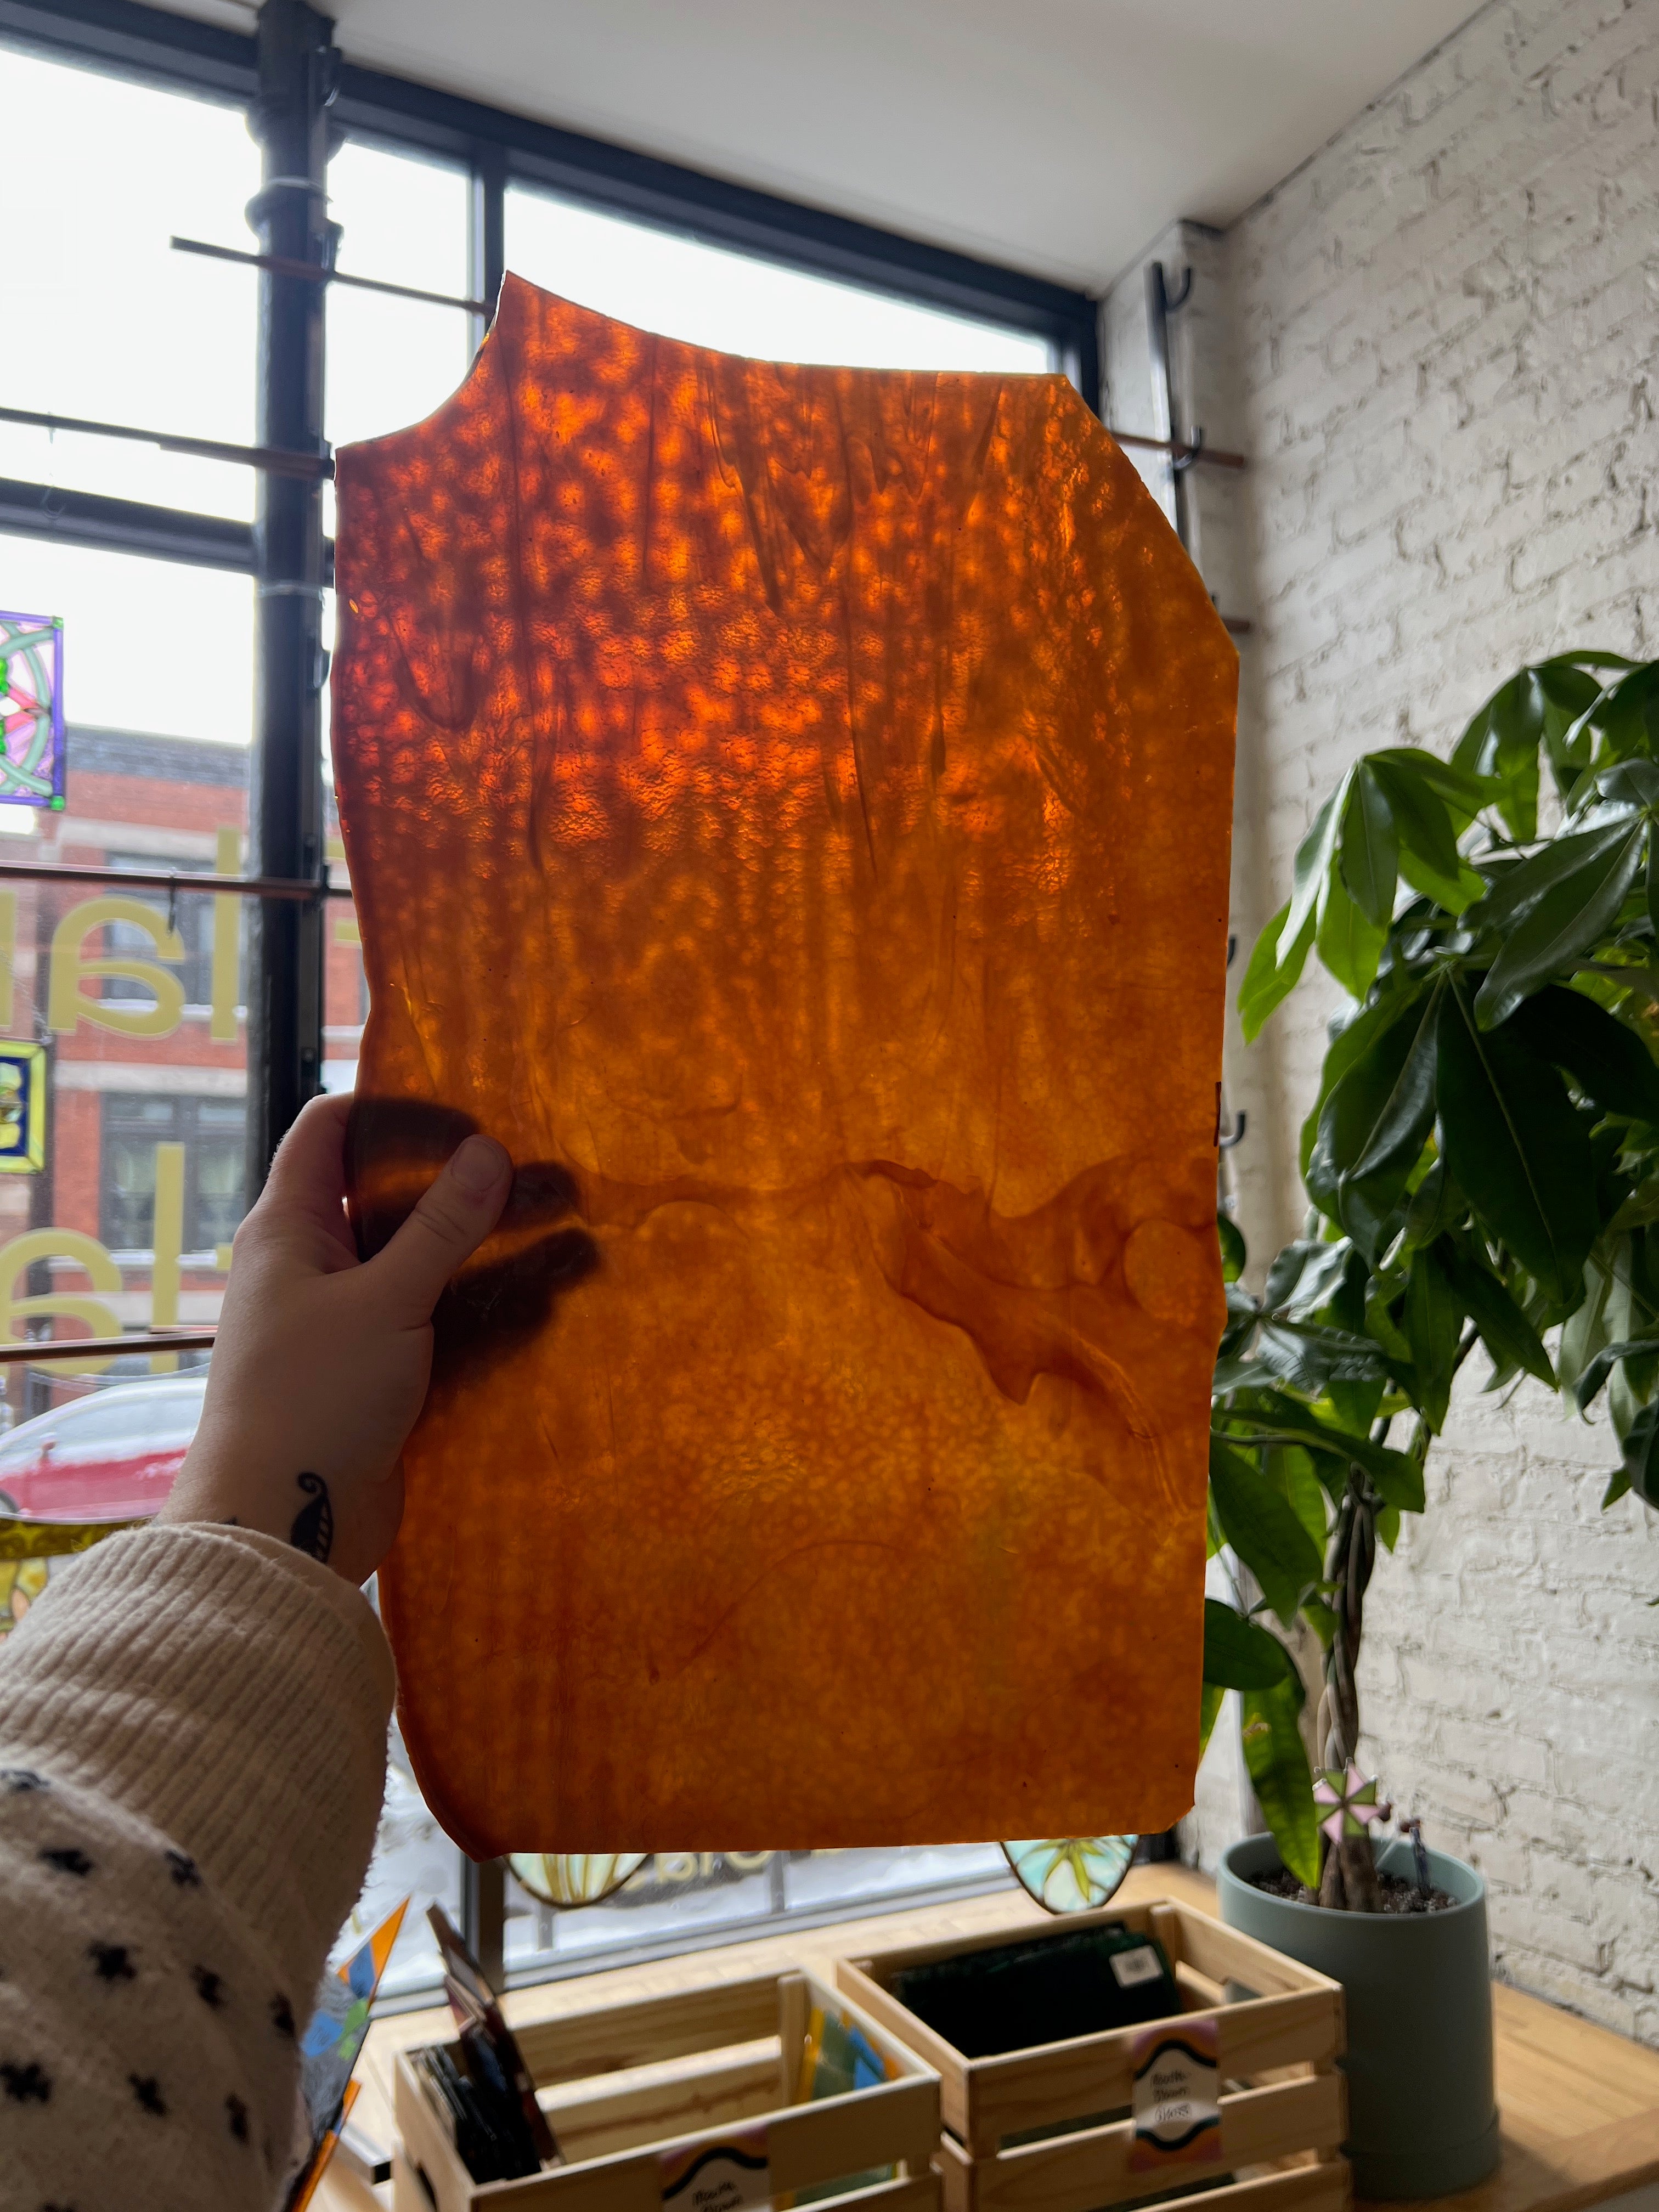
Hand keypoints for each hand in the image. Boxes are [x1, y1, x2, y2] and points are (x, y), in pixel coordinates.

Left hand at [160, 1092, 511, 1583]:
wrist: (281, 1524)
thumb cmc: (314, 1398)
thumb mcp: (385, 1301)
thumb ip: (440, 1228)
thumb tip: (489, 1151)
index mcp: (288, 1228)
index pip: (329, 1130)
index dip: (391, 1109)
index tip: (466, 1112)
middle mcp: (311, 1264)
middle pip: (385, 1195)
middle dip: (458, 1181)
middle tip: (534, 1168)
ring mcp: (343, 1319)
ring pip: (418, 1261)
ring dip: (481, 1248)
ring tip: (561, 1228)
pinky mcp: (374, 1370)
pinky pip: (432, 1320)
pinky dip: (481, 1308)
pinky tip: (544, 1301)